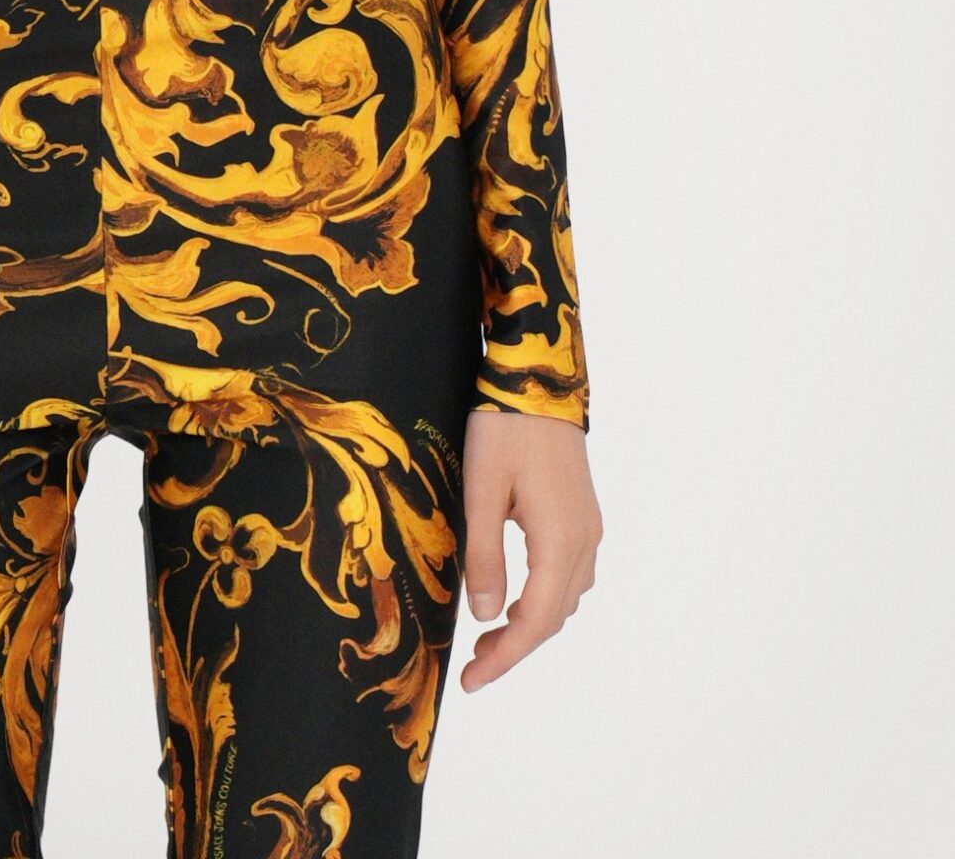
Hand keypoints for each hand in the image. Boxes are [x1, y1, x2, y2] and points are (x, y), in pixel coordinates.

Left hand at [456, 407, 600, 691]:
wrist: (538, 379)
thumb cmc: (504, 431)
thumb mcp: (481, 491)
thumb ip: (484, 556)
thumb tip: (486, 617)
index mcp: (560, 541)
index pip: (536, 622)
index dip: (506, 658)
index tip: (472, 682)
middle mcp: (584, 541)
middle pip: (554, 616)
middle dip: (515, 647)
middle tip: (473, 665)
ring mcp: (588, 527)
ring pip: (564, 597)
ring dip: (530, 623)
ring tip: (488, 635)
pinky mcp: (582, 513)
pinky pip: (568, 573)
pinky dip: (543, 596)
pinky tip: (515, 594)